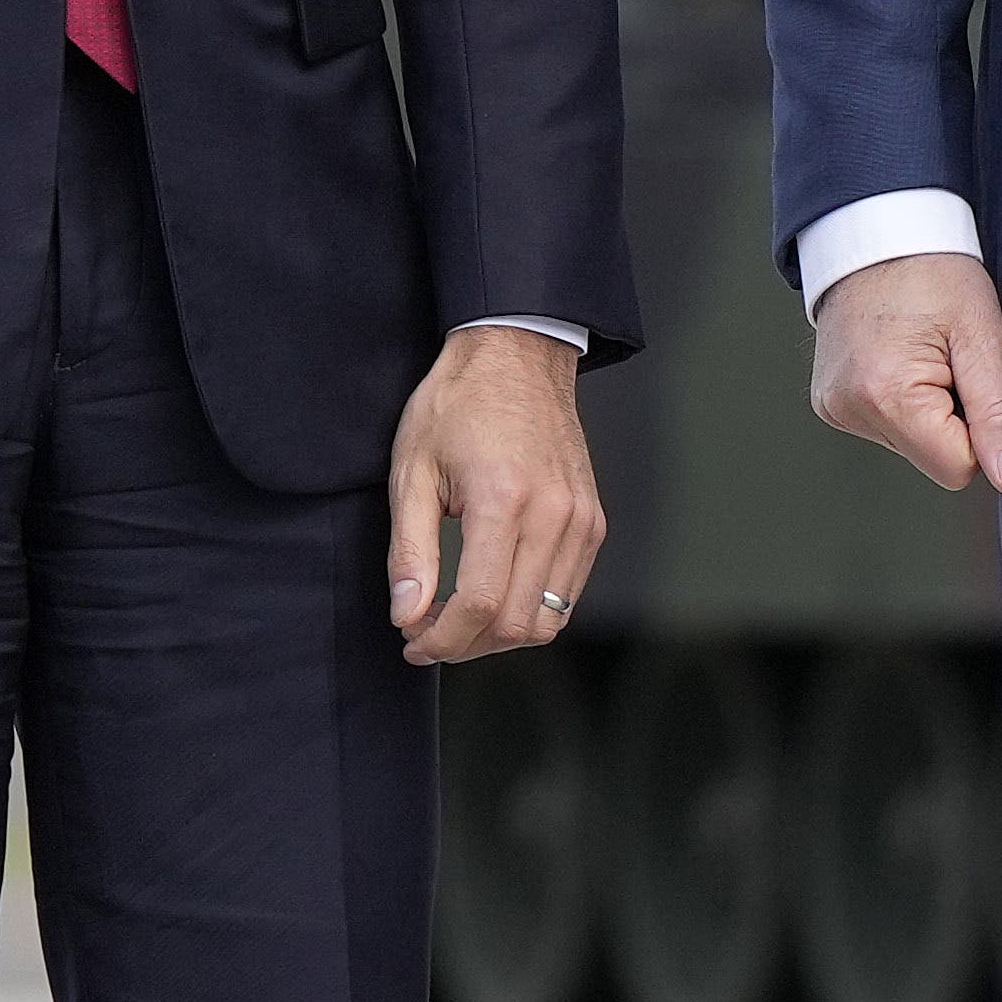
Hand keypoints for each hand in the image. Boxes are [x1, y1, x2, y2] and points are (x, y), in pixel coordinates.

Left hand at [387, 325, 606, 664]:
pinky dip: (529, 608)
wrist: (518, 356)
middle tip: (427, 632)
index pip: (479, 604)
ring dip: (499, 634)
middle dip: (465, 644)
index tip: (412, 641)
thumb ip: (410, 551)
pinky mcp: (592, 521)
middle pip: (516, 623)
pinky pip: (567, 592)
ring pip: (548, 619)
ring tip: (459, 618)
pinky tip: (494, 591)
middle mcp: (553, 514)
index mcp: (504, 500)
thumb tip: (408, 616)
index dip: (441, 640)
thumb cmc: (458, 404)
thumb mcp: (413, 471)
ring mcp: (581, 520)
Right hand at [813, 252, 1001, 497]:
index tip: (973, 376)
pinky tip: (901, 357)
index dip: (981, 429)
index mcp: (888, 395)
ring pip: (912, 445)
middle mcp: (851, 410)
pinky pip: (887, 428)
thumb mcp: (982, 336)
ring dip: (929, 409)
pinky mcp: (831, 404)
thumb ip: (999, 415)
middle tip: (949, 357)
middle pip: (934, 458)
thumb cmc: (934, 270)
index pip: (959, 468)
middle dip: (954, 418)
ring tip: (924, 351)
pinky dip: (904, 402)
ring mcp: (835, 409)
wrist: (878, 231)